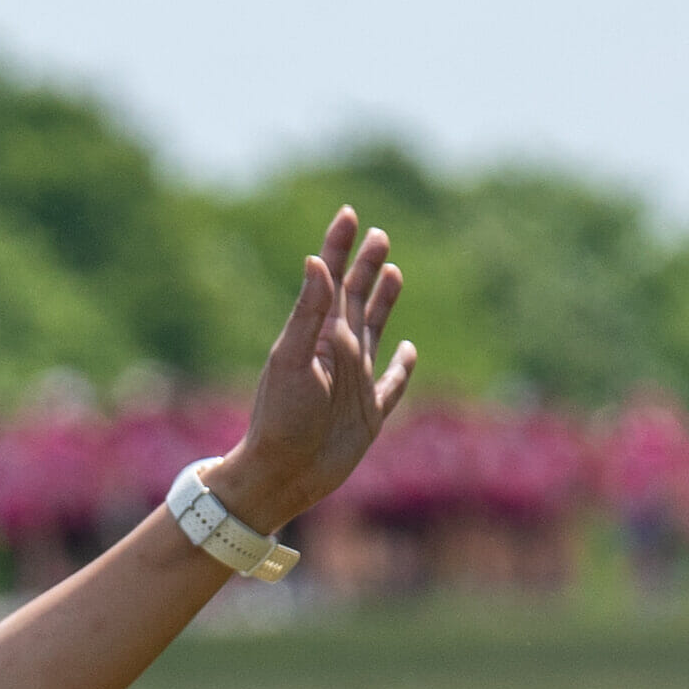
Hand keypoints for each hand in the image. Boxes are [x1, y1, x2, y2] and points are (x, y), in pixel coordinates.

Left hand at [213, 205, 418, 533]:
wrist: (282, 474)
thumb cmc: (280, 418)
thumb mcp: (291, 360)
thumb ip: (307, 312)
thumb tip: (314, 261)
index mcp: (318, 335)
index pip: (329, 280)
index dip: (338, 247)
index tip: (348, 214)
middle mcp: (338, 353)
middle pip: (356, 299)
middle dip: (365, 266)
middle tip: (379, 235)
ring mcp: (356, 381)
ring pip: (375, 330)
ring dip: (382, 301)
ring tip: (391, 272)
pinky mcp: (370, 412)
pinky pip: (392, 382)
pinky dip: (402, 365)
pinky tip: (408, 349)